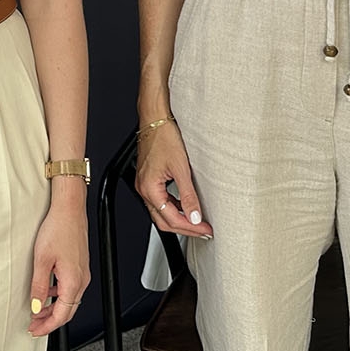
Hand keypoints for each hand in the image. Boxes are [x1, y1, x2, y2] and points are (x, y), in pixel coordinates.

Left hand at [27, 193, 89, 336]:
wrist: (69, 209)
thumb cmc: (58, 228)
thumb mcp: (42, 260)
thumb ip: (39, 286)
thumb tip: (37, 306)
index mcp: (73, 281)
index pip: (62, 315)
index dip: (47, 326)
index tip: (35, 330)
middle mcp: (81, 279)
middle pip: (68, 310)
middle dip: (50, 321)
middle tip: (34, 325)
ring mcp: (82, 273)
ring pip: (69, 300)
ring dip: (54, 308)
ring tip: (37, 311)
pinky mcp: (79, 266)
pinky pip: (70, 288)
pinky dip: (58, 296)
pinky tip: (47, 292)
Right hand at [133, 120, 212, 239]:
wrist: (155, 120)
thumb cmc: (164, 137)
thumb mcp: (181, 168)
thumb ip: (188, 195)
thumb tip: (194, 216)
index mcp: (149, 189)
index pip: (171, 219)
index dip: (190, 227)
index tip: (205, 229)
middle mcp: (144, 189)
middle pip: (163, 221)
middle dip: (184, 228)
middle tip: (203, 231)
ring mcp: (145, 185)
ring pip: (161, 213)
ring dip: (179, 219)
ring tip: (197, 222)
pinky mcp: (149, 179)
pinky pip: (160, 201)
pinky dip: (173, 208)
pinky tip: (185, 207)